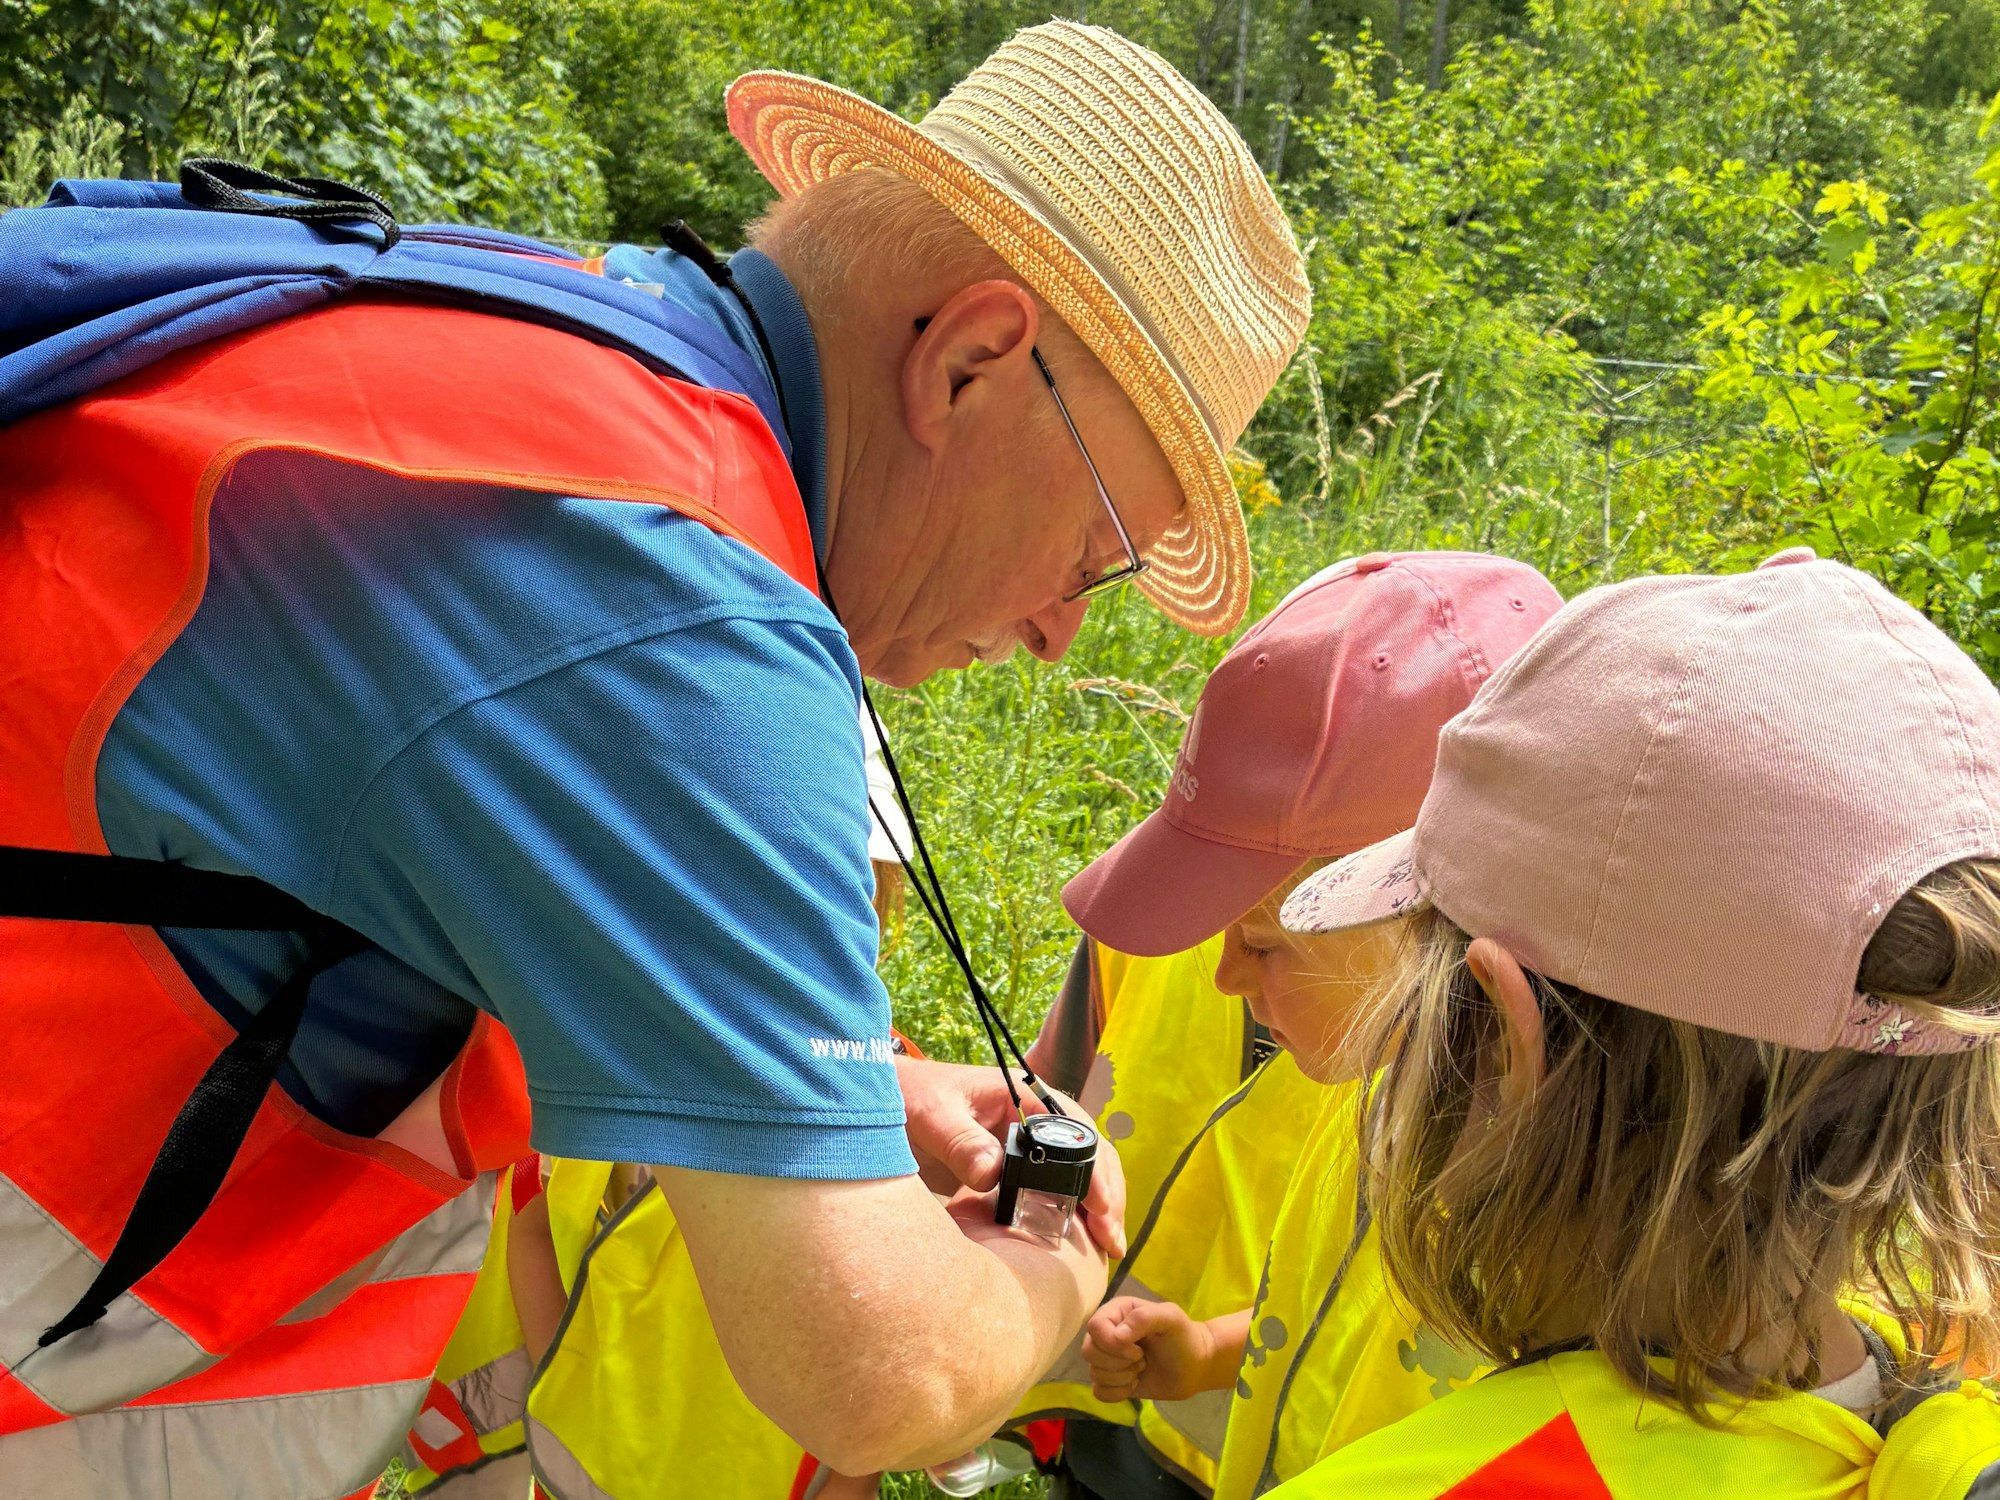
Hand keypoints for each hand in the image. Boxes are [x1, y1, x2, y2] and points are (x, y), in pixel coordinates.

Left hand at [895, 1056, 1126, 1257]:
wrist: (876, 1109)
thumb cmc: (906, 1099)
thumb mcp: (930, 1116)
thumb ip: (960, 1142)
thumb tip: (992, 1174)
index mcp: (1022, 1094)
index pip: (1076, 1129)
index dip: (1093, 1167)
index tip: (1099, 1206)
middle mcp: (1032, 1117)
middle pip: (1087, 1152)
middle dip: (1105, 1193)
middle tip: (1111, 1239)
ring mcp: (1025, 1144)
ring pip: (1076, 1173)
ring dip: (1094, 1206)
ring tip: (1107, 1246)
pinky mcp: (1012, 1170)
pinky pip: (1049, 1190)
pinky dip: (1068, 1213)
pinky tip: (1078, 1242)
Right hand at [1082, 1298, 1231, 1403]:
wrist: (1195, 1368)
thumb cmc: (1183, 1339)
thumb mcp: (1170, 1318)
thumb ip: (1144, 1318)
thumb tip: (1116, 1336)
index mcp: (1117, 1312)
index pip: (1094, 1327)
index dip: (1113, 1344)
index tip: (1139, 1350)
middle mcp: (1108, 1334)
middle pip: (1089, 1351)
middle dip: (1119, 1362)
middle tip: (1142, 1360)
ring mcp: (1108, 1359)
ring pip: (1094, 1373)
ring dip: (1122, 1377)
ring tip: (1142, 1369)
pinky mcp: (1112, 1381)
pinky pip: (1099, 1392)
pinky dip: (1118, 1393)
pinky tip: (1135, 1384)